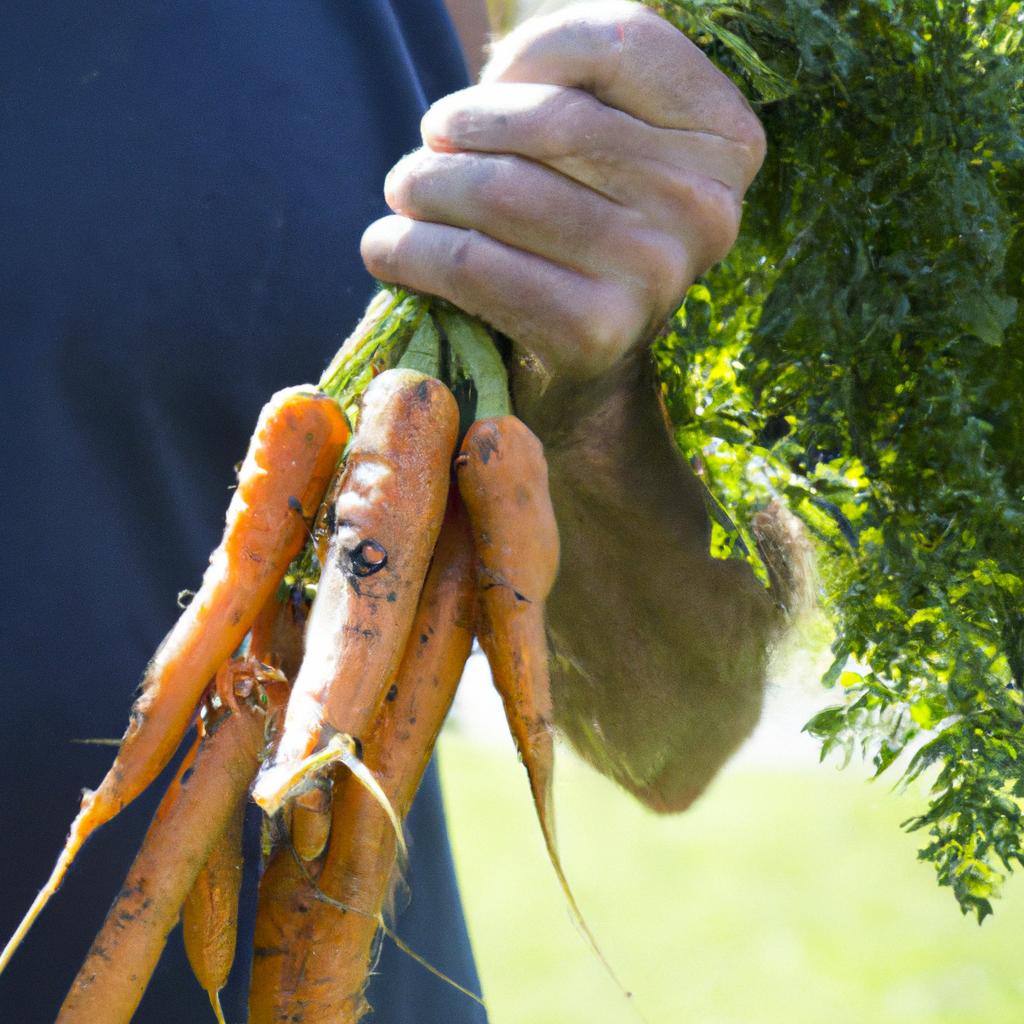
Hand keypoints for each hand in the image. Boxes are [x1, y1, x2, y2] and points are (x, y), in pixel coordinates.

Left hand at [361, 0, 764, 381]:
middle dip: (457, 128)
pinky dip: (407, 250)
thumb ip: (574, 85)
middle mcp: (706, 208)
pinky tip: (387, 248)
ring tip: (405, 194)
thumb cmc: (580, 230)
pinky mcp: (595, 333)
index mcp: (726, 142)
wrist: (584, 361)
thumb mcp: (604, 147)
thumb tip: (489, 82)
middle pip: (548, 120)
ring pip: (499, 190)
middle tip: (423, 154)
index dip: (531, 50)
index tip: (490, 86)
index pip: (620, 39)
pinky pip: (471, 264)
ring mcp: (656, 275)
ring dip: (421, 186)